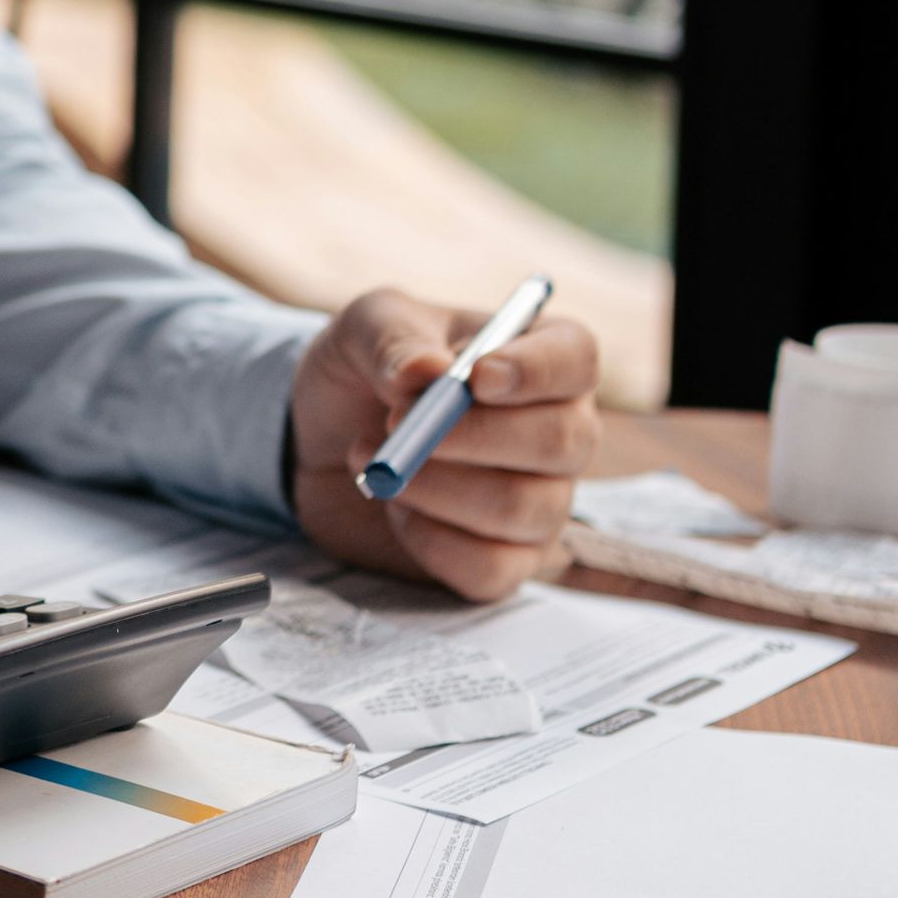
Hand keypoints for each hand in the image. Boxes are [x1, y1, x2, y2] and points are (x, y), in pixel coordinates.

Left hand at [289, 288, 599, 600]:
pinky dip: (430, 542)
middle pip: (562, 439)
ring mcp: (541, 502)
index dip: (536, 370)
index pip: (576, 358)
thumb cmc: (362, 374)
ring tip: (378, 463)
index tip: (475, 379)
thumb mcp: (362, 330)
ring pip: (522, 508)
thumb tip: (428, 373)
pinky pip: (491, 567)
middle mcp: (560, 431)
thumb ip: (392, 340)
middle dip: (473, 436)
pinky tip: (398, 511)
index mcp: (540, 356)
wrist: (320, 445)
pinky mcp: (506, 561)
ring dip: (434, 487)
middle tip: (398, 423)